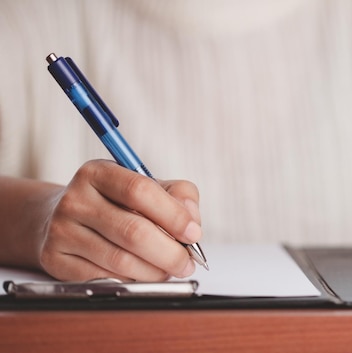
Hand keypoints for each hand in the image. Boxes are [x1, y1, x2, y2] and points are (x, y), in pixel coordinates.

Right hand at [38, 160, 202, 281]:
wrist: (67, 218)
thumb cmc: (120, 203)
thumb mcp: (151, 186)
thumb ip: (180, 196)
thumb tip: (191, 221)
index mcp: (98, 172)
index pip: (140, 190)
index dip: (173, 215)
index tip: (193, 234)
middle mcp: (75, 199)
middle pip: (133, 231)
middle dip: (170, 253)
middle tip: (187, 263)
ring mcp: (61, 230)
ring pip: (121, 261)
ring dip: (155, 272)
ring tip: (169, 270)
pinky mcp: (56, 260)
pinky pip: (105, 279)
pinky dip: (133, 282)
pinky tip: (143, 276)